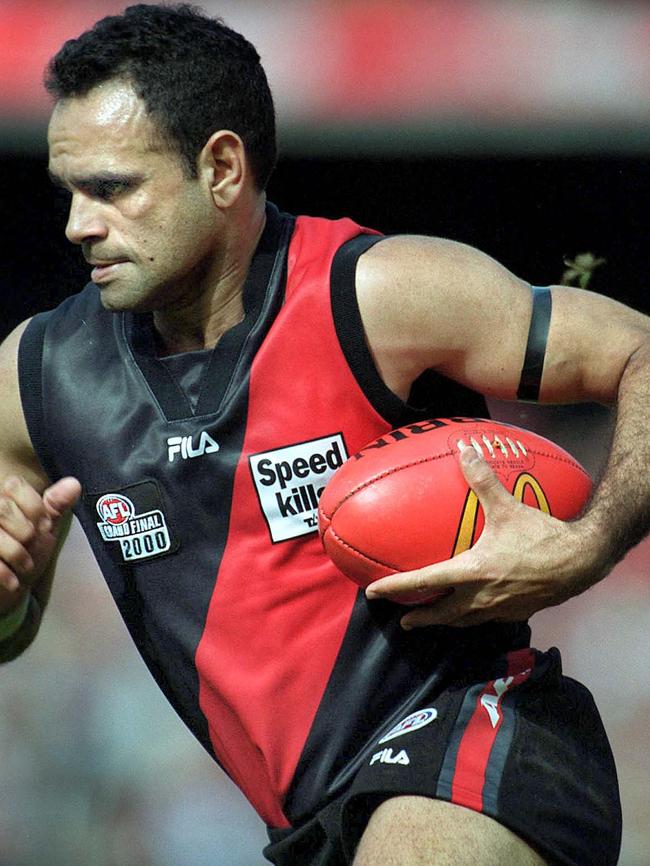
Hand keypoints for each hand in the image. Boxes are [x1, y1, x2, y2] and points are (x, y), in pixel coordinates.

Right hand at [0, 475, 81, 602]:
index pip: (15, 485)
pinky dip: (4, 573)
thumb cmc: (24, 553)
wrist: (5, 584)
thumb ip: (55, 506)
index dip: (34, 506)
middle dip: (26, 531)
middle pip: (3, 509)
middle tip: (33, 543)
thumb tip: (74, 484)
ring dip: (17, 554)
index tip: (44, 525)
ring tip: (26, 566)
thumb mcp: (43, 529)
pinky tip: (13, 582)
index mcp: (4, 499)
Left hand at [365, 446, 600, 628]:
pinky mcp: (517, 612)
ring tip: (432, 620)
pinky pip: (486, 619)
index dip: (396, 588)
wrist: (581, 562)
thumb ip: (482, 480)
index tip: (374, 593)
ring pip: (464, 620)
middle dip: (420, 618)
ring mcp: (499, 608)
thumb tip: (464, 451)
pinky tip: (473, 610)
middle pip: (441, 614)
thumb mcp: (508, 507)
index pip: (424, 583)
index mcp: (472, 572)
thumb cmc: (542, 536)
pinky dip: (472, 618)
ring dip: (445, 621)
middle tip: (403, 620)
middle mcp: (481, 596)